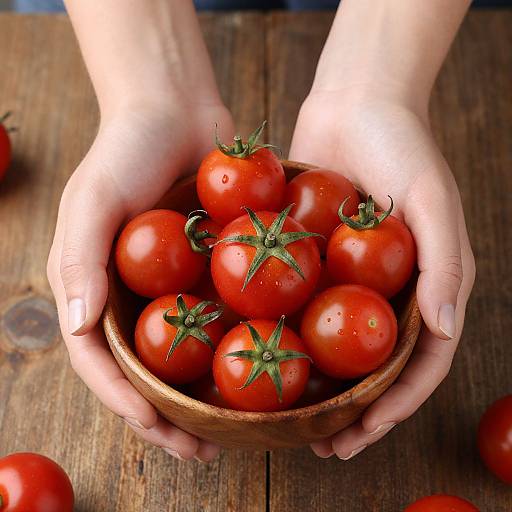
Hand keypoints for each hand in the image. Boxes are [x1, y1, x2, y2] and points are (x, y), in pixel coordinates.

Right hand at [47, 97, 233, 461]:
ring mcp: (178, 286)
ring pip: (192, 355)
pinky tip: (269, 368)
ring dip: (209, 396)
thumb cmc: (125, 149)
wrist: (177, 110)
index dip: (128, 404)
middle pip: (150, 373)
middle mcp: (138, 297)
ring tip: (238, 431)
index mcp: (99, 291)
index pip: (104, 364)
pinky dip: (243, 345)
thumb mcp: (91, 199)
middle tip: (204, 452)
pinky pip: (227, 314)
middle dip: (172, 417)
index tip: (162, 433)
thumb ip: (78, 261)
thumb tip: (80, 327)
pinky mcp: (214, 270)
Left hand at [290, 89, 474, 458]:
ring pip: (334, 345)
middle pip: (373, 367)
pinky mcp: (314, 259)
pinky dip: (287, 334)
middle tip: (325, 446)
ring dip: (318, 386)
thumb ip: (445, 260)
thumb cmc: (402, 144)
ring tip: (294, 420)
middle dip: (353, 411)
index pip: (418, 363)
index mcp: (423, 285)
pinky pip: (301, 304)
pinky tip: (261, 356)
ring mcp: (348, 277)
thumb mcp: (433, 196)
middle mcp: (386, 289)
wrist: (355, 102)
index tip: (362, 436)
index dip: (394, 406)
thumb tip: (445, 327)